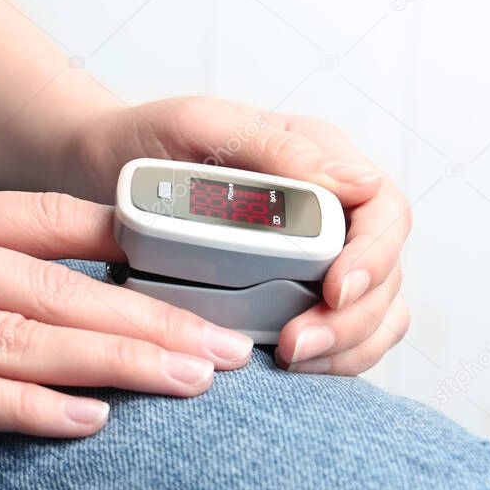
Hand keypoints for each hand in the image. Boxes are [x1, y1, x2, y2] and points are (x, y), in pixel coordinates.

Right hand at [0, 162, 254, 436]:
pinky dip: (23, 407)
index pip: (45, 221)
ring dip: (114, 363)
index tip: (191, 269)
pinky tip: (85, 419)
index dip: (125, 246)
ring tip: (188, 382)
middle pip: (59, 290)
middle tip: (223, 348)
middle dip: (150, 320)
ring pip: (23, 339)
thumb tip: (8, 273)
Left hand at [70, 97, 411, 374]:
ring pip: (375, 307)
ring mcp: (316, 250)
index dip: (374, 256)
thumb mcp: (203, 125)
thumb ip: (275, 149)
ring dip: (348, 344)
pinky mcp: (293, 287)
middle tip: (299, 344)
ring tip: (294, 360)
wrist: (104, 164)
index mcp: (320, 158)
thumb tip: (356, 181)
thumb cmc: (152, 136)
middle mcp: (330, 205)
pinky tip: (292, 365)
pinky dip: (332, 356)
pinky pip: (340, 329)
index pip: (383, 210)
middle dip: (353, 316)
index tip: (335, 290)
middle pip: (385, 270)